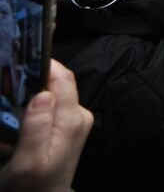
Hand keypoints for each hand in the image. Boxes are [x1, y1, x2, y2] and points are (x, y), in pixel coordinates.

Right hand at [0, 61, 91, 191]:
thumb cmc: (31, 187)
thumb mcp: (28, 161)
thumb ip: (37, 127)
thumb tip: (43, 94)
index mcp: (72, 119)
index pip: (62, 77)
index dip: (41, 65)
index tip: (18, 61)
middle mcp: (78, 115)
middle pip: (57, 83)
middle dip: (31, 80)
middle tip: (8, 82)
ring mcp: (73, 120)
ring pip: (52, 93)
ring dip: (30, 94)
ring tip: (9, 99)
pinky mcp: (66, 126)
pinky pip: (50, 106)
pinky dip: (33, 106)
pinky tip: (18, 113)